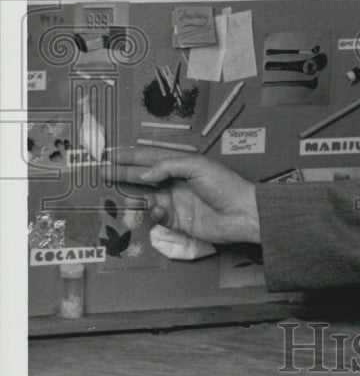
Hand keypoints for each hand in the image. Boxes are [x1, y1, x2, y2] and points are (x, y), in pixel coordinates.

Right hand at [105, 148, 260, 244]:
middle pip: (144, 176)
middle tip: (102, 171)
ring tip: (118, 191)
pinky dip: (154, 213)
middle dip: (123, 173)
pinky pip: (158, 216)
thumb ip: (167, 166)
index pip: (150, 157)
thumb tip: (143, 174)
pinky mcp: (178, 221)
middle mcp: (176, 181)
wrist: (241, 214)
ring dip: (133, 194)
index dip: (130, 156)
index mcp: (182, 164)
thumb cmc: (223, 185)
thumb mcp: (197, 166)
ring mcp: (176, 201)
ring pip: (147, 196)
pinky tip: (157, 210)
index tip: (110, 154)